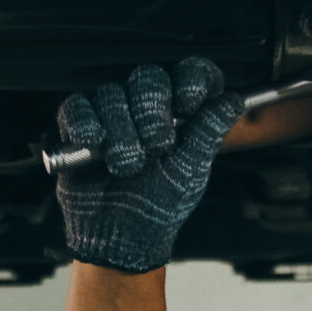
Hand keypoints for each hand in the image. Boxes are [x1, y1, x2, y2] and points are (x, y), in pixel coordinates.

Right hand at [54, 58, 243, 274]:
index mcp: (181, 114)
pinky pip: (76, 106)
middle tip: (156, 148)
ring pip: (111, 94)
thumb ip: (208, 131)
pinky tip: (94, 143)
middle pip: (148, 77)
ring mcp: (112, 116)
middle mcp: (147, 108)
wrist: (120, 236)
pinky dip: (84, 122)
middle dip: (152, 112)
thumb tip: (235, 100)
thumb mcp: (190, 170)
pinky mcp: (78, 128)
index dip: (191, 80)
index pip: (191, 74)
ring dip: (121, 132)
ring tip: (126, 168)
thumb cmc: (159, 206)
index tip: (188, 103)